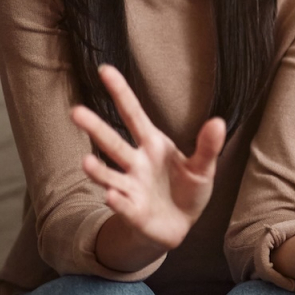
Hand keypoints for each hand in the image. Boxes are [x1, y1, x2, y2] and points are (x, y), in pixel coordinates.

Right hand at [70, 64, 224, 250]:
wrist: (179, 225)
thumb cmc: (188, 189)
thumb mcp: (203, 167)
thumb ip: (208, 146)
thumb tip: (218, 121)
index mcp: (153, 144)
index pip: (134, 114)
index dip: (121, 92)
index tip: (105, 69)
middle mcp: (135, 163)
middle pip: (113, 142)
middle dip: (95, 127)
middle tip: (75, 112)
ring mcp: (130, 187)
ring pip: (109, 175)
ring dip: (97, 170)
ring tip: (85, 163)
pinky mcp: (132, 212)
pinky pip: (122, 205)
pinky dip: (117, 201)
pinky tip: (111, 195)